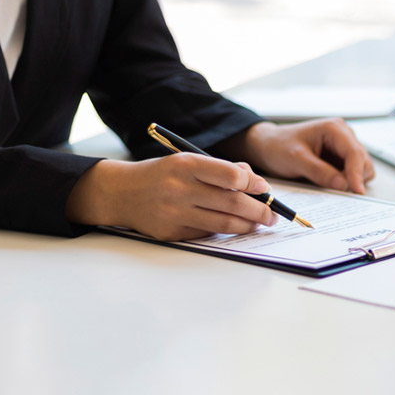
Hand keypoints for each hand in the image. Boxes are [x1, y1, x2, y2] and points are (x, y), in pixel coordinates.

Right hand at [65, 155, 277, 240]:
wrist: (122, 193)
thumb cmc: (162, 174)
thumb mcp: (187, 160)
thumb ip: (221, 169)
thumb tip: (256, 183)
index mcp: (186, 165)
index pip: (232, 176)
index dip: (254, 184)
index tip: (265, 189)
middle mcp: (180, 189)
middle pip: (233, 203)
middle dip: (260, 210)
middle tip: (272, 214)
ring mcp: (175, 213)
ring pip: (224, 224)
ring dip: (249, 225)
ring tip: (260, 223)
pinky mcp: (172, 233)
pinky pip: (208, 234)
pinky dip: (224, 231)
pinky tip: (233, 227)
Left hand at [234, 119, 374, 193]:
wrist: (268, 146)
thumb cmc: (278, 146)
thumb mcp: (296, 160)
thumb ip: (320, 172)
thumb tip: (343, 184)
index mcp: (334, 129)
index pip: (355, 153)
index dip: (357, 174)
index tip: (356, 191)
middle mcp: (344, 136)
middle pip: (364, 162)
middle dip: (355, 178)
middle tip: (337, 192)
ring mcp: (343, 148)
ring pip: (362, 169)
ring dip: (351, 181)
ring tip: (328, 184)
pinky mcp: (340, 159)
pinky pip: (352, 174)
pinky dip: (346, 182)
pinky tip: (330, 184)